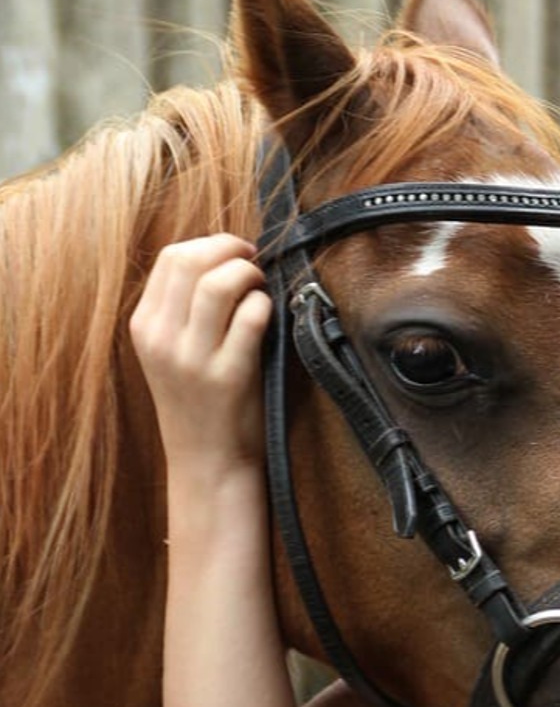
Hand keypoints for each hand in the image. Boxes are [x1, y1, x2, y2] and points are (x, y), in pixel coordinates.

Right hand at [129, 234, 271, 476]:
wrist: (207, 462)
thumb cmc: (200, 402)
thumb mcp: (173, 352)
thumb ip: (185, 309)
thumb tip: (223, 259)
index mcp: (144, 326)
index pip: (171, 258)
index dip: (210, 245)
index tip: (235, 253)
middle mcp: (161, 338)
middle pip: (191, 261)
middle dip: (230, 250)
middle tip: (254, 262)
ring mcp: (192, 358)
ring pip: (219, 284)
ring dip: (249, 274)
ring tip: (262, 287)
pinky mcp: (228, 377)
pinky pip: (250, 318)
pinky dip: (264, 305)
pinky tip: (268, 315)